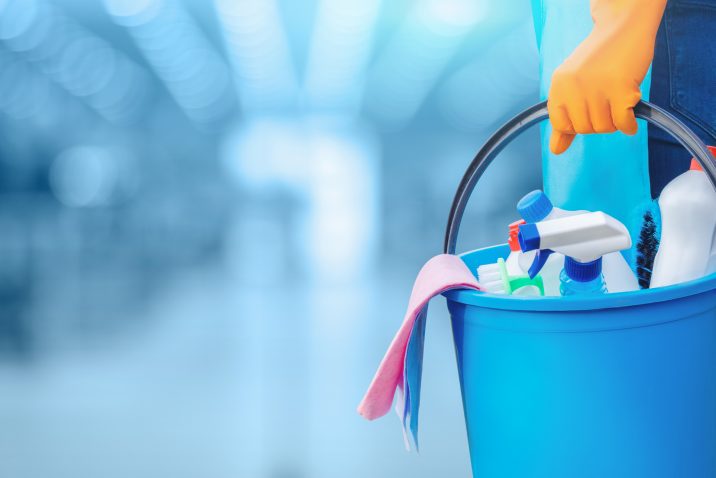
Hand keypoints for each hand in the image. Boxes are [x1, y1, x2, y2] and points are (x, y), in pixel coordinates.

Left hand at [547, 0, 666, 154]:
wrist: (623, 27)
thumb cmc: (599, 58)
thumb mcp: (574, 84)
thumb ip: (564, 116)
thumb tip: (556, 151)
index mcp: (559, 86)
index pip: (561, 125)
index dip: (577, 124)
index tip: (588, 111)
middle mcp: (574, 88)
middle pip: (585, 129)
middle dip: (599, 122)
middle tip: (607, 103)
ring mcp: (597, 88)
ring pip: (604, 127)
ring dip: (615, 121)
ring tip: (618, 102)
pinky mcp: (621, 88)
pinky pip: (623, 123)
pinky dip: (629, 123)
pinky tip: (631, 112)